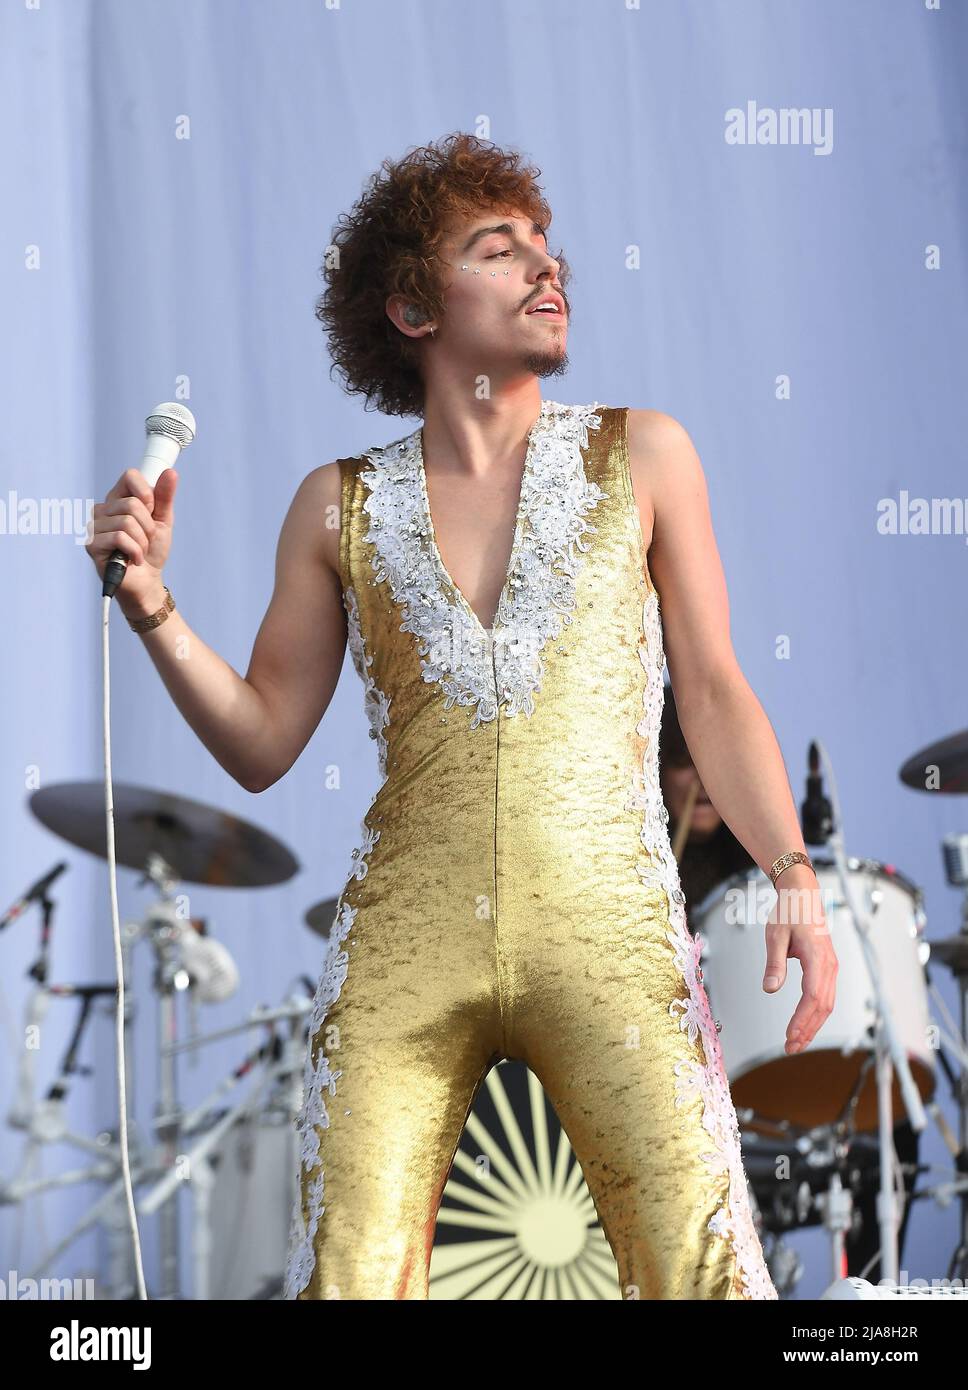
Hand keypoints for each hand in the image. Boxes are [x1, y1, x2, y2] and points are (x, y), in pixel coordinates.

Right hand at [85, 467, 178, 608]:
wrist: (148, 581)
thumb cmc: (152, 551)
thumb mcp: (162, 521)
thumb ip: (164, 497)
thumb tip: (171, 473)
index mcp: (118, 498)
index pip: (130, 476)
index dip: (147, 493)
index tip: (151, 510)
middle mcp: (103, 509)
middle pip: (132, 503)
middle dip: (148, 526)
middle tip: (146, 539)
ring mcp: (95, 527)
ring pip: (126, 522)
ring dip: (142, 541)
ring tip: (139, 550)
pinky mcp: (92, 544)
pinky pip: (119, 538)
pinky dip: (135, 551)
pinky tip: (133, 559)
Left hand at [762, 869, 836, 1053]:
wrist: (803, 894)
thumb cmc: (788, 912)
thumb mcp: (775, 935)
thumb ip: (774, 963)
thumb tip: (770, 989)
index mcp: (818, 958)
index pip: (812, 997)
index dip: (801, 1020)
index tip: (788, 1037)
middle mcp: (830, 965)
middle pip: (823, 1006)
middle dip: (807, 1030)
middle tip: (790, 1048)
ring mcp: (832, 967)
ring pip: (827, 1004)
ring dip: (813, 1026)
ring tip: (796, 1043)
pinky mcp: (829, 968)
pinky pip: (826, 996)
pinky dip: (816, 1014)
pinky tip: (804, 1025)